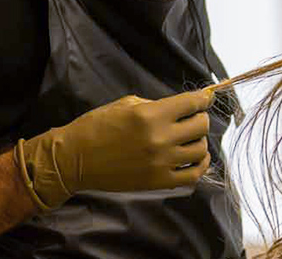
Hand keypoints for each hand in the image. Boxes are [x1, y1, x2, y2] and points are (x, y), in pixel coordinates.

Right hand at [16, 89, 212, 210]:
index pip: (192, 103)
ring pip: (200, 149)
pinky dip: (200, 166)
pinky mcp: (158, 182)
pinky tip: (196, 159)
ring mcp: (161, 162)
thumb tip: (181, 106)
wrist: (76, 159)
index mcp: (153, 114)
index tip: (205, 98)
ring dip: (199, 141)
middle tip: (192, 118)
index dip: (203, 99)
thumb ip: (157, 104)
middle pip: (201, 125)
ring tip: (190, 138)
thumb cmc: (99, 125)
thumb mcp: (128, 103)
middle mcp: (161, 138)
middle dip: (200, 118)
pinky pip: (193, 176)